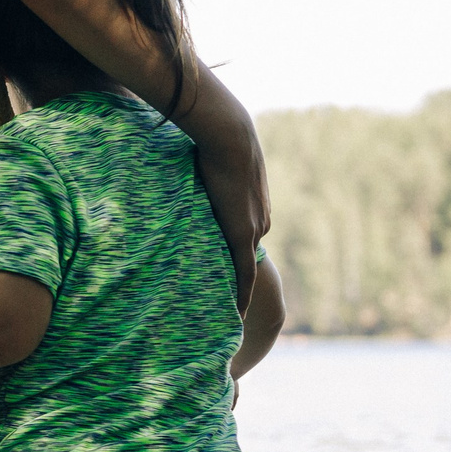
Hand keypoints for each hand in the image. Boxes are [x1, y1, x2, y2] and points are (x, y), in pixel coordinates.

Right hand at [192, 133, 267, 311]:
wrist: (230, 137)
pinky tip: (238, 313)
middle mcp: (262, 222)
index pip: (241, 239)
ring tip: (225, 311)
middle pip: (243, 256)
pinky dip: (242, 293)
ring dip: (234, 286)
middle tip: (222, 303)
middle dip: (234, 278)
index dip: (231, 258)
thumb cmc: (215, 144)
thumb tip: (188, 175)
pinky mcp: (244, 235)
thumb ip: (206, 182)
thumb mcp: (212, 168)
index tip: (226, 277)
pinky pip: (244, 273)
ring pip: (242, 265)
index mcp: (255, 208)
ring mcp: (256, 229)